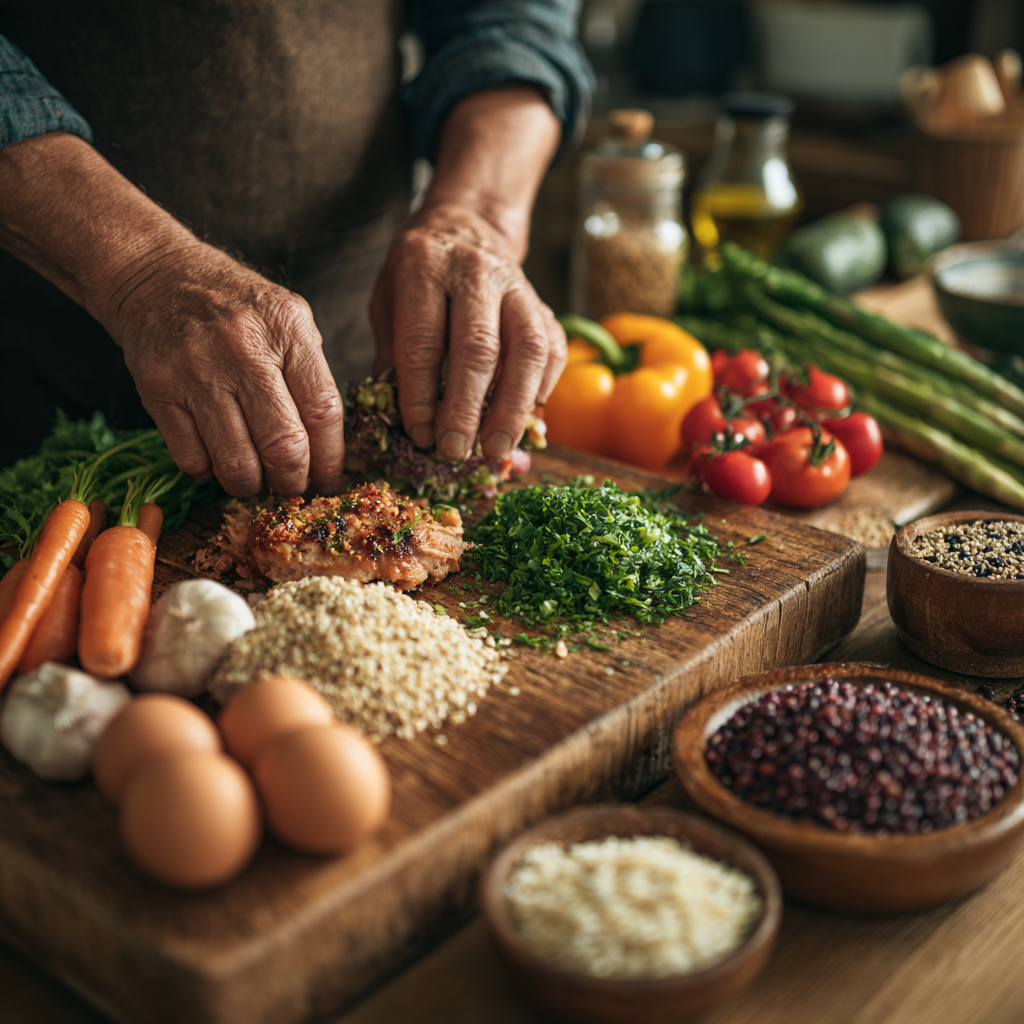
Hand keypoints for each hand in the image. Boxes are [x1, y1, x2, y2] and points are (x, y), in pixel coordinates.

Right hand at [112, 243, 344, 496]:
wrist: (159, 278)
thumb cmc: (237, 308)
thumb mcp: (289, 321)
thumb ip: (311, 376)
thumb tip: (329, 450)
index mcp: (287, 329)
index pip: (323, 412)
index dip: (330, 458)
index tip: (328, 478)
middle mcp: (243, 349)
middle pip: (283, 445)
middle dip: (293, 481)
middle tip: (292, 486)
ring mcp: (197, 371)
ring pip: (237, 463)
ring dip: (252, 486)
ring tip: (257, 480)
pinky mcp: (159, 391)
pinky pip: (193, 459)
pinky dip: (211, 474)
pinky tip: (219, 461)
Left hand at [368, 85, 564, 461]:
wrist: (466, 227)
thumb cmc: (418, 277)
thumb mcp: (388, 303)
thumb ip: (394, 355)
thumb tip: (403, 420)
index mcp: (424, 267)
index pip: (424, 341)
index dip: (421, 396)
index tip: (419, 436)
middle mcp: (475, 272)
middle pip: (478, 348)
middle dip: (466, 408)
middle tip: (455, 451)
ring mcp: (518, 286)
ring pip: (527, 351)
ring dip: (512, 408)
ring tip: (495, 448)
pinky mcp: (543, 304)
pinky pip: (554, 350)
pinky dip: (542, 390)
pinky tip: (525, 420)